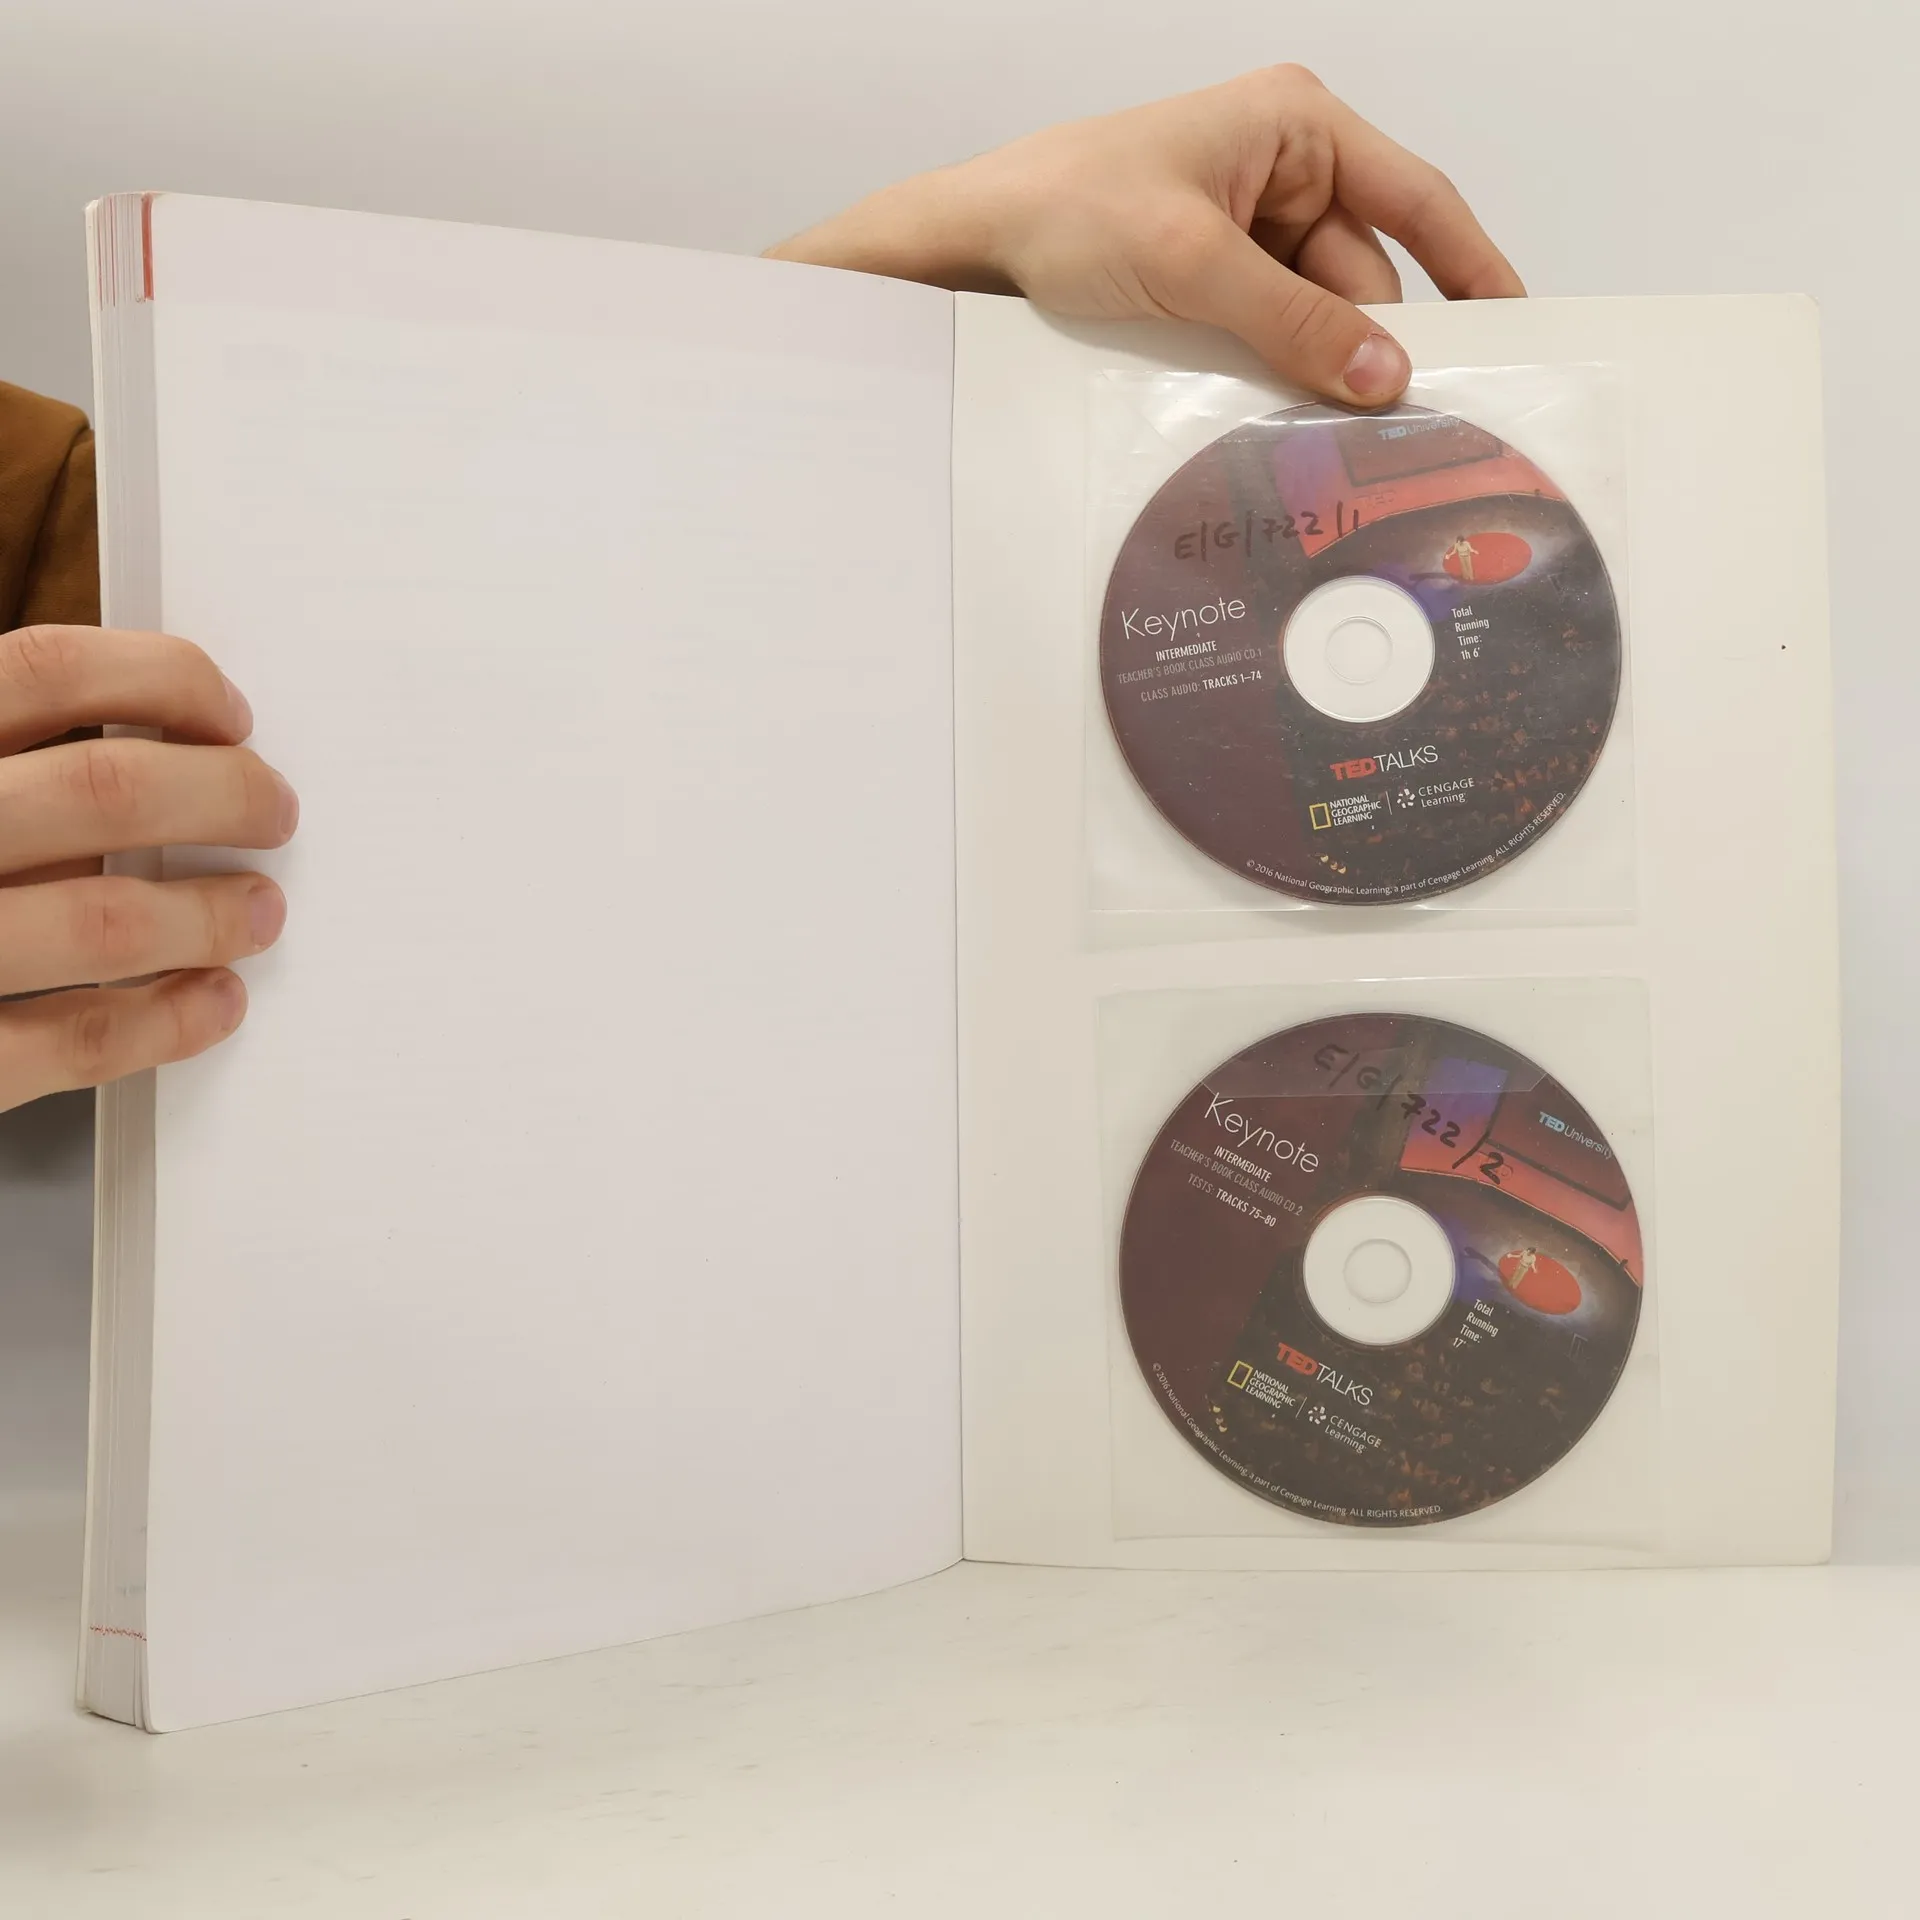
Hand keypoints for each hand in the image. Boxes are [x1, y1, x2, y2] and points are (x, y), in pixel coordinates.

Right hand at [0, 625, 296, 1112]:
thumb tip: (147, 733)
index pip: (49, 670)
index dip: (163, 682)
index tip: (227, 714)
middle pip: (106, 789)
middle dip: (223, 795)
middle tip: (273, 810)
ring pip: (109, 922)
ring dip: (211, 914)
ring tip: (258, 909)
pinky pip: (78, 1039)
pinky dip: (168, 1020)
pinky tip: (211, 1001)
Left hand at [768, 66, 1522, 407]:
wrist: (973, 242)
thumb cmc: (1068, 208)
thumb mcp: (1192, 265)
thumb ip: (1292, 322)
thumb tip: (1382, 373)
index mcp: (1296, 127)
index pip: (1416, 201)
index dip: (1473, 265)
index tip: (1516, 325)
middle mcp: (1282, 170)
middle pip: (1363, 276)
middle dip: (1365, 345)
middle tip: (1390, 420)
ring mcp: (1247, 228)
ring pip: (1316, 315)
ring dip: (1310, 367)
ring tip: (1305, 419)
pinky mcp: (1214, 278)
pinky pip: (1270, 331)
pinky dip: (1271, 370)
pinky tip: (1264, 406)